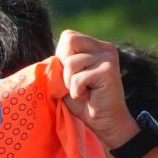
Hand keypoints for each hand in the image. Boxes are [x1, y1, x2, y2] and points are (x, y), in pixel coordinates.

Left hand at [57, 29, 134, 148]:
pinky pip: (77, 79)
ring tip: (84, 91)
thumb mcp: (66, 79)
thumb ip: (59, 64)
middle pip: (68, 43)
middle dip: (65, 68)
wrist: (104, 121)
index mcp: (95, 46)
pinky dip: (77, 92)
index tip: (72, 74)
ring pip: (70, 63)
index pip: (68, 36)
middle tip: (77, 83)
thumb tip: (49, 60)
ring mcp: (108, 57)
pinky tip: (89, 96)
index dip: (62, 56)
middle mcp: (104, 47)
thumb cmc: (83, 102)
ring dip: (70, 83)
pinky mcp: (108, 70)